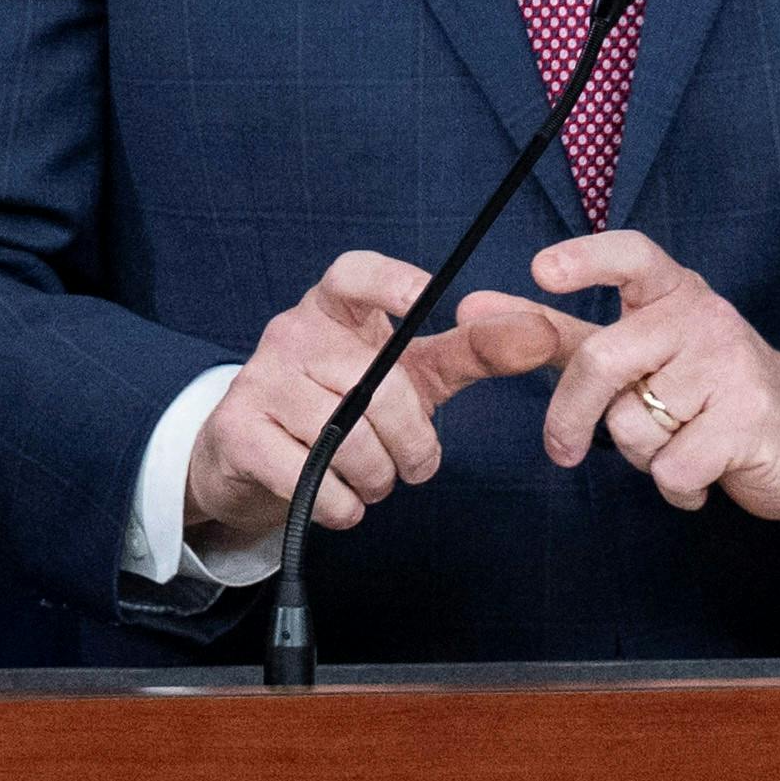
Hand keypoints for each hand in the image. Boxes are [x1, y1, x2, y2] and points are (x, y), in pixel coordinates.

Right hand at [177, 250, 493, 560]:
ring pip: (346, 439)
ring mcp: (257, 380)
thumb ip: (472, 353)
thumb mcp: (409, 375)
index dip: (388, 281)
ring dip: (377, 479)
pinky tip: (341, 501)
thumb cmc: (343, 408)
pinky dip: (342, 506)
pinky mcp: (237, 432)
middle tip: (417, 465)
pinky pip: (311, 479)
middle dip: (412, 443)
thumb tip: (542, 331)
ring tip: (374, 482)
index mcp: (333, 308)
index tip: (424, 297)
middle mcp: (290, 333)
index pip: (353, 274)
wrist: (253, 461)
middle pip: (377, 387)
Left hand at [444, 232, 779, 519]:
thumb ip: (558, 332)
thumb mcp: (638, 352)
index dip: (586, 258)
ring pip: (632, 425)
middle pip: (603, 360)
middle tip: (560, 451)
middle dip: (569, 416)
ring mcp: (731, 365)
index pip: (632, 255)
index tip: (541, 272)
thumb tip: (472, 306)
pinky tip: (703, 475)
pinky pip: (670, 468)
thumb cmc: (706, 391)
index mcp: (672, 293)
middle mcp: (703, 317)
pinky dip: (675, 489)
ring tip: (679, 445)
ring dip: (641, 456)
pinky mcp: (749, 419)